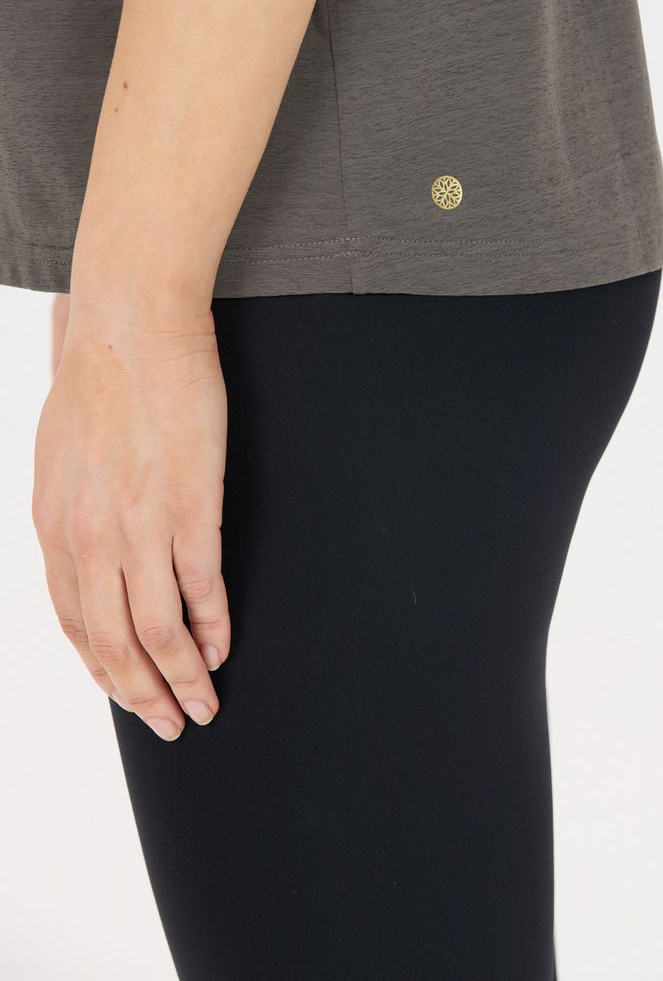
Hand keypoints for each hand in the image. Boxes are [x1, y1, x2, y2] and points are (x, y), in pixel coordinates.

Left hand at [31, 295, 229, 740]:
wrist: (129, 325)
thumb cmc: (97, 376)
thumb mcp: (57, 451)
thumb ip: (67, 503)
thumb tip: (78, 532)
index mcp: (54, 526)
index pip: (74, 623)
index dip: (104, 669)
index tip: (127, 693)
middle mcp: (88, 539)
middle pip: (113, 643)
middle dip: (142, 695)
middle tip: (169, 723)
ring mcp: (139, 526)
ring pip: (157, 631)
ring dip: (182, 678)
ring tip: (204, 703)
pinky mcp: (190, 508)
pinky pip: (201, 589)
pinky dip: (213, 627)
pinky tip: (222, 646)